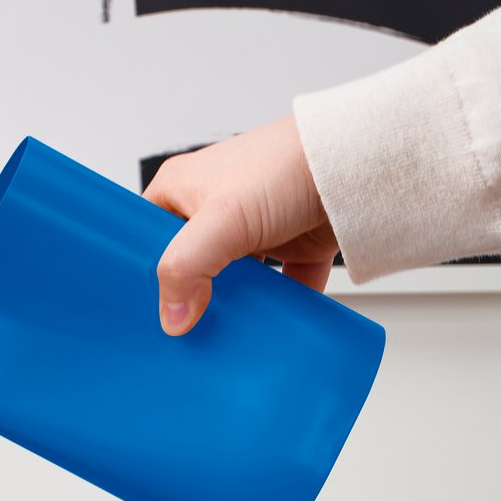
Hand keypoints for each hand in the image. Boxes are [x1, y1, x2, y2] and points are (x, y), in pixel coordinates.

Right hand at [144, 116, 337, 333]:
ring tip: (227, 335)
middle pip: (190, 265)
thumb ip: (186, 268)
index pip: (145, 236)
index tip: (144, 309)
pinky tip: (272, 328)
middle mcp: (215, 209)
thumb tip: (172, 317)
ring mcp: (254, 230)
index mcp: (183, 189)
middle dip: (191, 298)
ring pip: (233, 283)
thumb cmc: (285, 165)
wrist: (357, 165)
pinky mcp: (291, 248)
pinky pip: (278, 290)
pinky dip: (277, 309)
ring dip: (235, 308)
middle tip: (186, 329)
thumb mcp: (220, 219)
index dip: (143, 272)